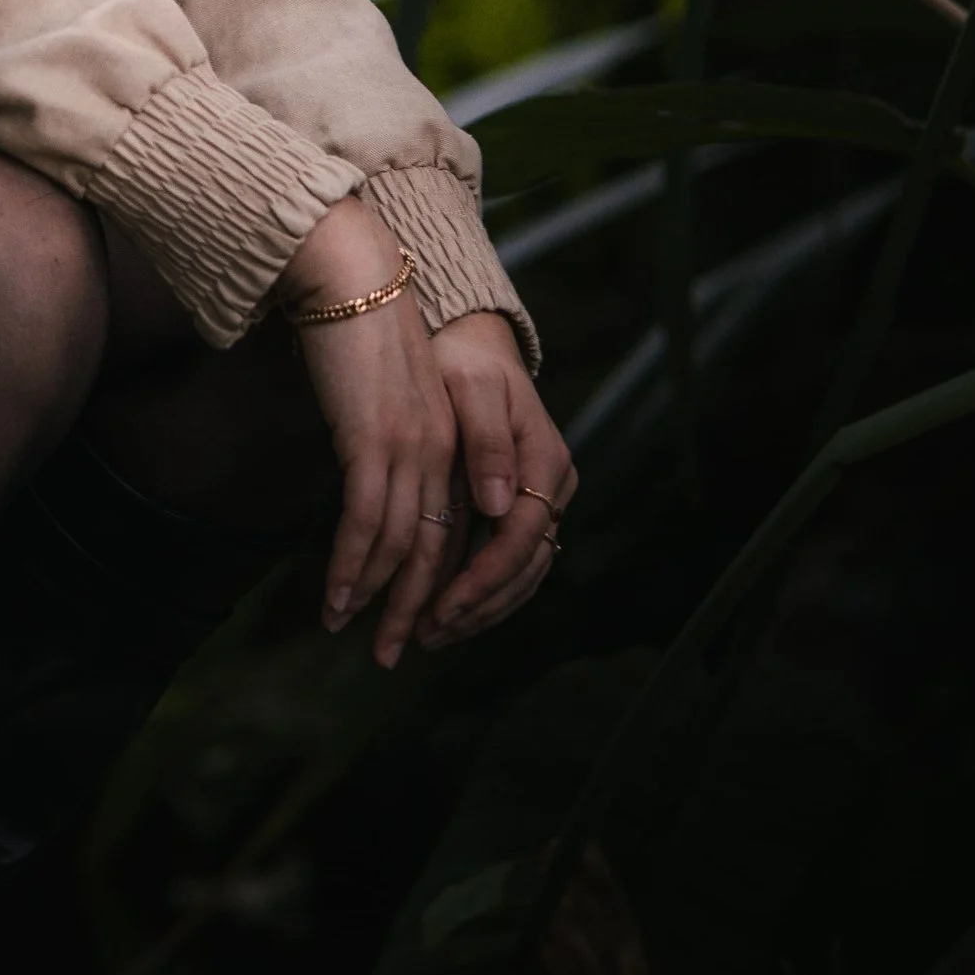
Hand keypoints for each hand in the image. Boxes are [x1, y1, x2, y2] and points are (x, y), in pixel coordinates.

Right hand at [276, 197, 460, 668]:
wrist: (347, 272)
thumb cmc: (360, 325)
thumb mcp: (392, 389)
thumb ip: (401, 438)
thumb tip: (398, 484)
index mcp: (454, 438)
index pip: (454, 532)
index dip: (435, 585)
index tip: (412, 623)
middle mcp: (443, 449)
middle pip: (436, 551)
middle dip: (414, 611)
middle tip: (393, 657)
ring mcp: (411, 445)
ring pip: (402, 545)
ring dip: (376, 599)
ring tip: (349, 631)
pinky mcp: (373, 438)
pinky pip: (366, 520)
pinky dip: (351, 565)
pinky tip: (336, 596)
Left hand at [418, 310, 573, 647]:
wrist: (470, 338)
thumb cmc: (464, 359)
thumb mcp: (471, 386)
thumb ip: (487, 441)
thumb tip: (499, 504)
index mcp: (544, 460)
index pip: (520, 538)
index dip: (481, 578)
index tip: (439, 606)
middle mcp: (551, 486)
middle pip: (523, 568)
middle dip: (475, 608)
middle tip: (423, 635)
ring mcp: (539, 498)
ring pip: (519, 574)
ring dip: (477, 610)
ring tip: (426, 635)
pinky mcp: (520, 505)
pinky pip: (508, 562)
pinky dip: (479, 592)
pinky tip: (442, 611)